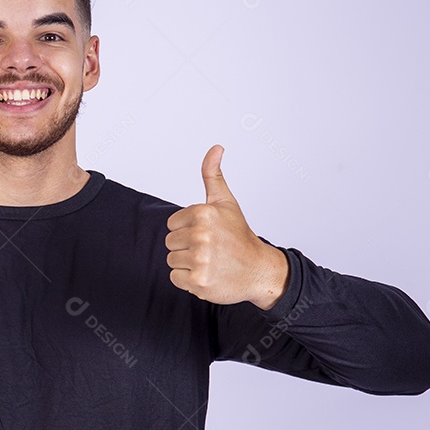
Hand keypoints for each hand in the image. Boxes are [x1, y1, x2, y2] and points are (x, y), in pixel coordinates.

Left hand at [165, 145, 288, 309]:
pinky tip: (207, 275)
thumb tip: (216, 147)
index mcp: (203, 213)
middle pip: (170, 242)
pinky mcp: (198, 281)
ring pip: (172, 260)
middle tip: (210, 249)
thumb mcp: (226, 202)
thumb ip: (213, 175)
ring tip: (209, 262)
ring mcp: (200, 259)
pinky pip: (176, 278)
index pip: (172, 224)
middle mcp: (201, 235)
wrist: (258, 271)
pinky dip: (189, 280)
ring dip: (187, 264)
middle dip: (186, 247)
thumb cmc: (239, 237)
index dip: (187, 229)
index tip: (208, 233)